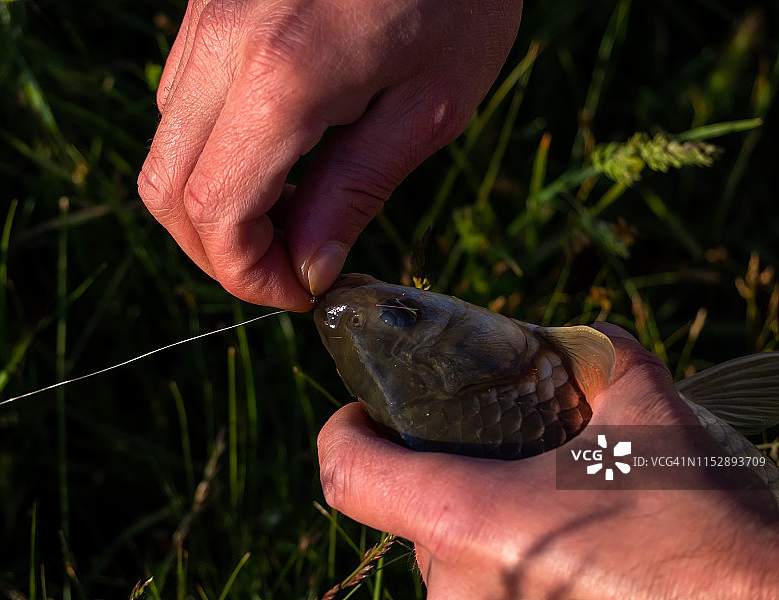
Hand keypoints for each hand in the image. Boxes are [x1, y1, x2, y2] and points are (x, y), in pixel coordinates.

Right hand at [138, 0, 521, 309]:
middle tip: (289, 267)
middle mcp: (221, 43)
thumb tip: (309, 268)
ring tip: (292, 214)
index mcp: (282, 76)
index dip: (248, 275)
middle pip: (165, 188)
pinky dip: (215, 155)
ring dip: (214, 204)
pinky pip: (181, 103)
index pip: (216, 212)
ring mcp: (204, 18)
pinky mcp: (208, 8)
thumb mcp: (429, 107)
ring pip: (165, 148)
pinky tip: (277, 160)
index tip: (299, 291)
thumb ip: (357, 192)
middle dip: (219, 251)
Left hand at [317, 324, 778, 598]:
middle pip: (414, 514)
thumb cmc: (702, 525)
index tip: (365, 413)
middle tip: (509, 459)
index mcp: (465, 518)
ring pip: (452, 562)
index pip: (347, 473)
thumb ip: (597, 359)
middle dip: (451, 479)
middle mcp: (455, 591)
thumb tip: (574, 342)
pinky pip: (486, 595)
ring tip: (555, 512)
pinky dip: (510, 566)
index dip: (346, 432)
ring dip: (487, 527)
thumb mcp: (646, 412)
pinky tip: (572, 553)